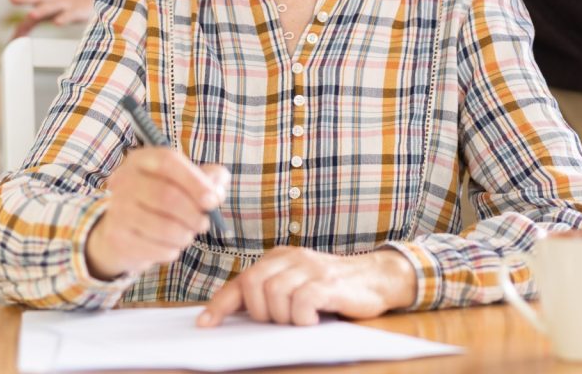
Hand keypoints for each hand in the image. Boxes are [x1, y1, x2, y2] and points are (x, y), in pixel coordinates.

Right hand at [83, 148, 227, 281]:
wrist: (121, 228)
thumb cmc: (160, 199)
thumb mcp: (183, 181)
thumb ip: (208, 178)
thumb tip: (218, 185)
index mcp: (143, 159)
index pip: (168, 162)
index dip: (195, 181)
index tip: (213, 200)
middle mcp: (125, 179)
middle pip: (167, 196)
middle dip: (193, 214)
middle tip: (204, 224)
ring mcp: (117, 208)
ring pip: (163, 226)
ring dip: (185, 235)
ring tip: (188, 234)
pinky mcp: (116, 236)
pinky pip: (154, 248)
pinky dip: (171, 250)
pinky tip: (171, 246)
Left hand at [198, 247, 415, 326]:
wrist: (376, 278)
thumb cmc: (332, 289)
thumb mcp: (297, 286)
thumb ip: (270, 294)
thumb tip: (232, 316)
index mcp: (279, 258)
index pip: (241, 280)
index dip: (220, 304)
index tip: (206, 324)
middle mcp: (291, 258)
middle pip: (253, 286)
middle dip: (260, 313)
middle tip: (279, 322)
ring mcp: (310, 268)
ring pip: (275, 294)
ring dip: (284, 318)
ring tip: (300, 321)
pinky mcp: (328, 283)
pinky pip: (301, 301)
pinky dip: (302, 318)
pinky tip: (312, 321)